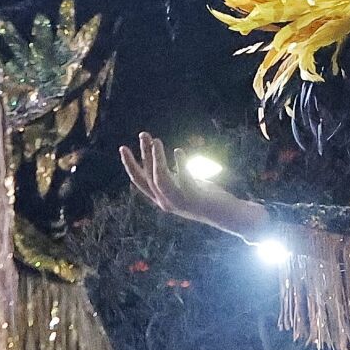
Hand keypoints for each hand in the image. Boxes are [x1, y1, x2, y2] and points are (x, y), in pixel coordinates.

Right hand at [119, 133, 266, 238]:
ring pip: (160, 178)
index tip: (123, 147)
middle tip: (143, 135)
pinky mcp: (193, 197)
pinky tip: (179, 151)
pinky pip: (183, 178)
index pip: (139, 181)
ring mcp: (178, 201)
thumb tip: (159, 157)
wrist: (225, 214)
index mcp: (161, 198)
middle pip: (147, 177)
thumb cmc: (204, 196)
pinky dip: (180, 164)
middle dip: (142, 155)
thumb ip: (170, 175)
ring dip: (157, 159)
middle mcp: (165, 202)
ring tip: (158, 141)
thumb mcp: (182, 184)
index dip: (130, 165)